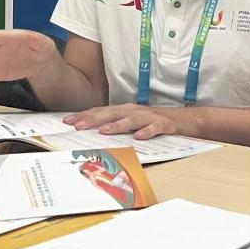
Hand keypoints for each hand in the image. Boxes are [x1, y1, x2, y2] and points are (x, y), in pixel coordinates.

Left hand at [63, 104, 188, 139]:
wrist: (183, 120)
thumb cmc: (152, 123)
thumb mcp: (131, 122)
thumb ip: (114, 125)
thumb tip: (90, 133)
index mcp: (125, 110)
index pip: (101, 111)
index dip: (84, 115)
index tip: (66, 121)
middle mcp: (134, 111)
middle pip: (111, 113)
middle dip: (93, 119)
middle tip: (77, 126)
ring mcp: (149, 117)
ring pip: (130, 120)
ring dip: (116, 125)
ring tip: (103, 131)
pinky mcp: (163, 125)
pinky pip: (154, 129)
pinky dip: (146, 132)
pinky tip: (138, 137)